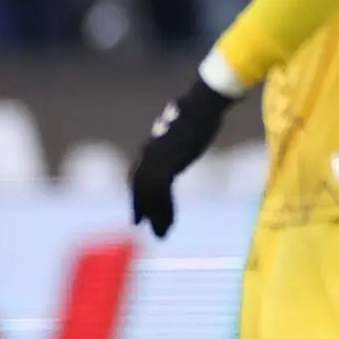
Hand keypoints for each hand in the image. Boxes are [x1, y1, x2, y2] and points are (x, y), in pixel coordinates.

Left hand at [129, 73, 234, 237]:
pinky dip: (164, 212)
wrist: (201, 104)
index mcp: (153, 146)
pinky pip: (162, 197)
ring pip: (150, 196)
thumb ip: (183, 133)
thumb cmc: (199, 108)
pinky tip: (168, 226)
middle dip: (140, 207)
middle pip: (140, 187)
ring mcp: (156, 162)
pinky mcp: (167, 168)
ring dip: (155, 216)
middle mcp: (149, 156)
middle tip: (140, 224)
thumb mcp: (187, 124)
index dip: (137, 192)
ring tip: (160, 234)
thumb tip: (186, 126)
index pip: (139, 174)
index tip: (139, 206)